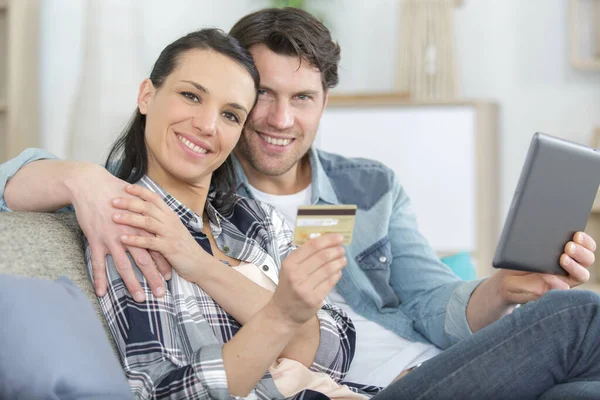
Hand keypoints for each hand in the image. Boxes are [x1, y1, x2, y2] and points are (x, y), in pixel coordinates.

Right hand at [65, 164, 170, 300]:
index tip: (171, 275)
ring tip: (140, 298)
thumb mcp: (136, 199)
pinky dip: (100, 279)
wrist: (90, 185)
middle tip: (162, 293)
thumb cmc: (114, 190)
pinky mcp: (96, 240)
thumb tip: (157, 216)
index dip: (164, 262)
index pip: (157, 247)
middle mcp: (130, 234)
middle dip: (154, 277)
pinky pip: (98, 264)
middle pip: (145, 260)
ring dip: (132, 283)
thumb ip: (147, 211)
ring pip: (124, 266)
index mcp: (141, 225)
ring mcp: (112, 239)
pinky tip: (101, 293)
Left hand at [112, 184, 209, 281]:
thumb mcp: (173, 230)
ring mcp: (170, 234)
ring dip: (129, 219)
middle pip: (148, 207)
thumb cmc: (184, 247)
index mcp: (170, 215)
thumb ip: (160, 221)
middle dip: (129, 202)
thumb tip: (144, 212)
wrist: (199, 263)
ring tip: (114, 217)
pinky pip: (149, 242)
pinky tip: (122, 239)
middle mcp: (170, 221)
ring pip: (147, 222)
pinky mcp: (168, 248)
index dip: (140, 191)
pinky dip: (135, 240)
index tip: (125, 187)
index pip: (155, 198)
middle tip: (112, 200)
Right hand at [268, 234, 346, 326]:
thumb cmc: (288, 286)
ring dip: (339, 262)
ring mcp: (305, 288)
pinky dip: (337, 275)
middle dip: (336, 251)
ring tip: (343, 259)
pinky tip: (338, 271)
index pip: (312, 246)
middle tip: (342, 250)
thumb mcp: (290, 268)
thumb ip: (304, 256)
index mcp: (289, 263)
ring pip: (328, 270)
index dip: (328, 240)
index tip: (339, 237)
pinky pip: (330, 283)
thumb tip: (326, 242)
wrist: (283, 312)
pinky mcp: (314, 299)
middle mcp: (296, 274)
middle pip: (322, 257)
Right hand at [491, 231, 595, 304]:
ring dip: (583, 245)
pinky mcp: (560, 246)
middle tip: (567, 247)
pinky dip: (580, 237)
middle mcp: (567, 271)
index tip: (562, 259)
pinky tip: (572, 230)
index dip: (575, 268)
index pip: (578, 277)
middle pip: (585, 263)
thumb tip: (562, 285)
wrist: (504, 275)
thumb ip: (536, 289)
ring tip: (573, 239)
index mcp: (560, 283)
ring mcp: (565, 258)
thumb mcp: (518, 288)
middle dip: (580, 255)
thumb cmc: (513, 284)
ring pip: (586, 252)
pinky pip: (578, 241)